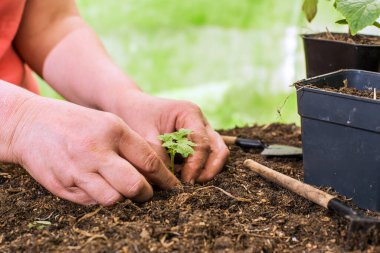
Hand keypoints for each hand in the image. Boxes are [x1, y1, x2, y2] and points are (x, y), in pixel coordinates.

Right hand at [7, 96, 179, 205]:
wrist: (31, 123)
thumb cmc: (78, 124)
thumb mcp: (108, 123)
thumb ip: (131, 146)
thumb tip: (156, 171)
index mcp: (113, 130)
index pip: (149, 161)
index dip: (165, 179)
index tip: (173, 187)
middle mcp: (96, 151)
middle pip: (135, 186)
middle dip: (146, 194)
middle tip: (147, 193)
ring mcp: (78, 170)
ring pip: (114, 199)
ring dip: (123, 199)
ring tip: (122, 190)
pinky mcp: (62, 185)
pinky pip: (92, 202)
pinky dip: (101, 198)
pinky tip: (98, 187)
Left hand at [114, 90, 229, 182]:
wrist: (129, 108)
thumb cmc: (136, 117)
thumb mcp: (143, 134)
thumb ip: (157, 155)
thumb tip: (169, 180)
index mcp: (189, 114)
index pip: (201, 143)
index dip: (196, 165)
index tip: (185, 181)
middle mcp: (200, 122)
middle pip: (218, 149)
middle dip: (209, 170)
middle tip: (193, 185)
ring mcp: (201, 133)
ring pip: (216, 154)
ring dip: (206, 171)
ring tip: (189, 184)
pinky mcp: (196, 144)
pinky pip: (206, 159)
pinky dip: (198, 170)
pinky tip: (183, 179)